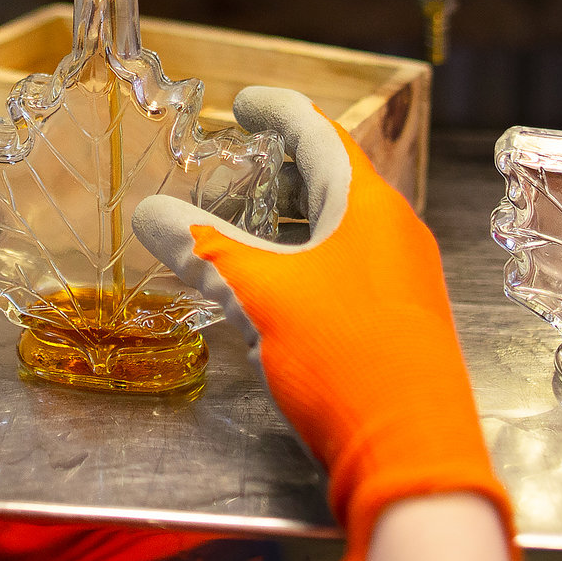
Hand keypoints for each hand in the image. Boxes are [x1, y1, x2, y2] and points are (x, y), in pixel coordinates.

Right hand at [133, 87, 517, 560]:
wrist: (412, 457)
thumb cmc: (343, 357)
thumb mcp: (259, 296)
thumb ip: (202, 249)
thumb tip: (149, 212)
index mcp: (372, 206)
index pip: (321, 134)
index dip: (278, 111)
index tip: (244, 103)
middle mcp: (398, 231)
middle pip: (336, 178)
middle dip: (282, 167)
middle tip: (231, 164)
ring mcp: (406, 278)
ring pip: (343, 226)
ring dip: (293, 217)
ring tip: (242, 222)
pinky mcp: (403, 321)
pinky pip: (351, 264)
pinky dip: (308, 255)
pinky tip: (277, 283)